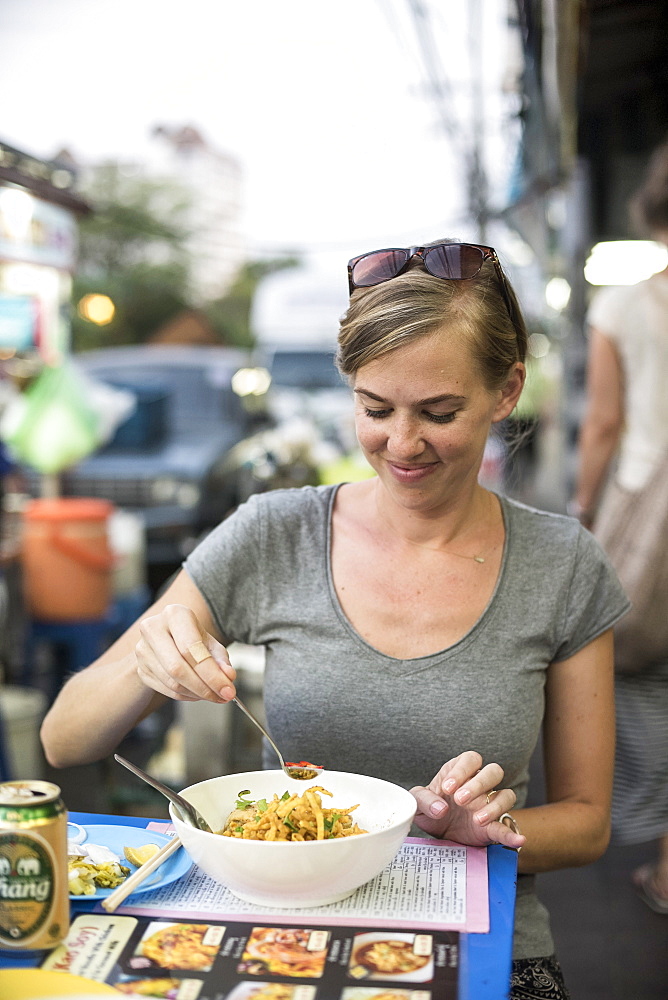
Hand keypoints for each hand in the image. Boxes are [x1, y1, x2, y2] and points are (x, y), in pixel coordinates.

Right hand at [135, 603, 236, 703]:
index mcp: (174, 614)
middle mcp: (153, 628)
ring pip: (172, 682)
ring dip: (196, 693)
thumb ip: (221, 660)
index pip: (191, 648)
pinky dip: (186, 696)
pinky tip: (197, 693)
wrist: (165, 639)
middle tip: (222, 696)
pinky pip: (167, 690)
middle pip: (177, 667)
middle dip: (203, 687)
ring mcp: (143, 650)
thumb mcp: (210, 643)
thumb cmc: (191, 638)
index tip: (228, 689)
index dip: (211, 673)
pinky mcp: (140, 669)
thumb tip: (228, 677)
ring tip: (213, 694)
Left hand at [410, 751, 525, 850]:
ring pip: (506, 795)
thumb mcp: (417, 802)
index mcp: (459, 772)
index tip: (447, 788)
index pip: (469, 760)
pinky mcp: (493, 826)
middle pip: (493, 771)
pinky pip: (508, 826)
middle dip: (479, 784)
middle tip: (460, 799)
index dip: (461, 770)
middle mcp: (479, 785)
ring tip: (477, 819)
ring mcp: (489, 804)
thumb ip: (424, 800)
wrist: (437, 832)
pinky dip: (513, 834)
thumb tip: (440, 808)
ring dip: (495, 806)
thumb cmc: (430, 809)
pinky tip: (517, 839)